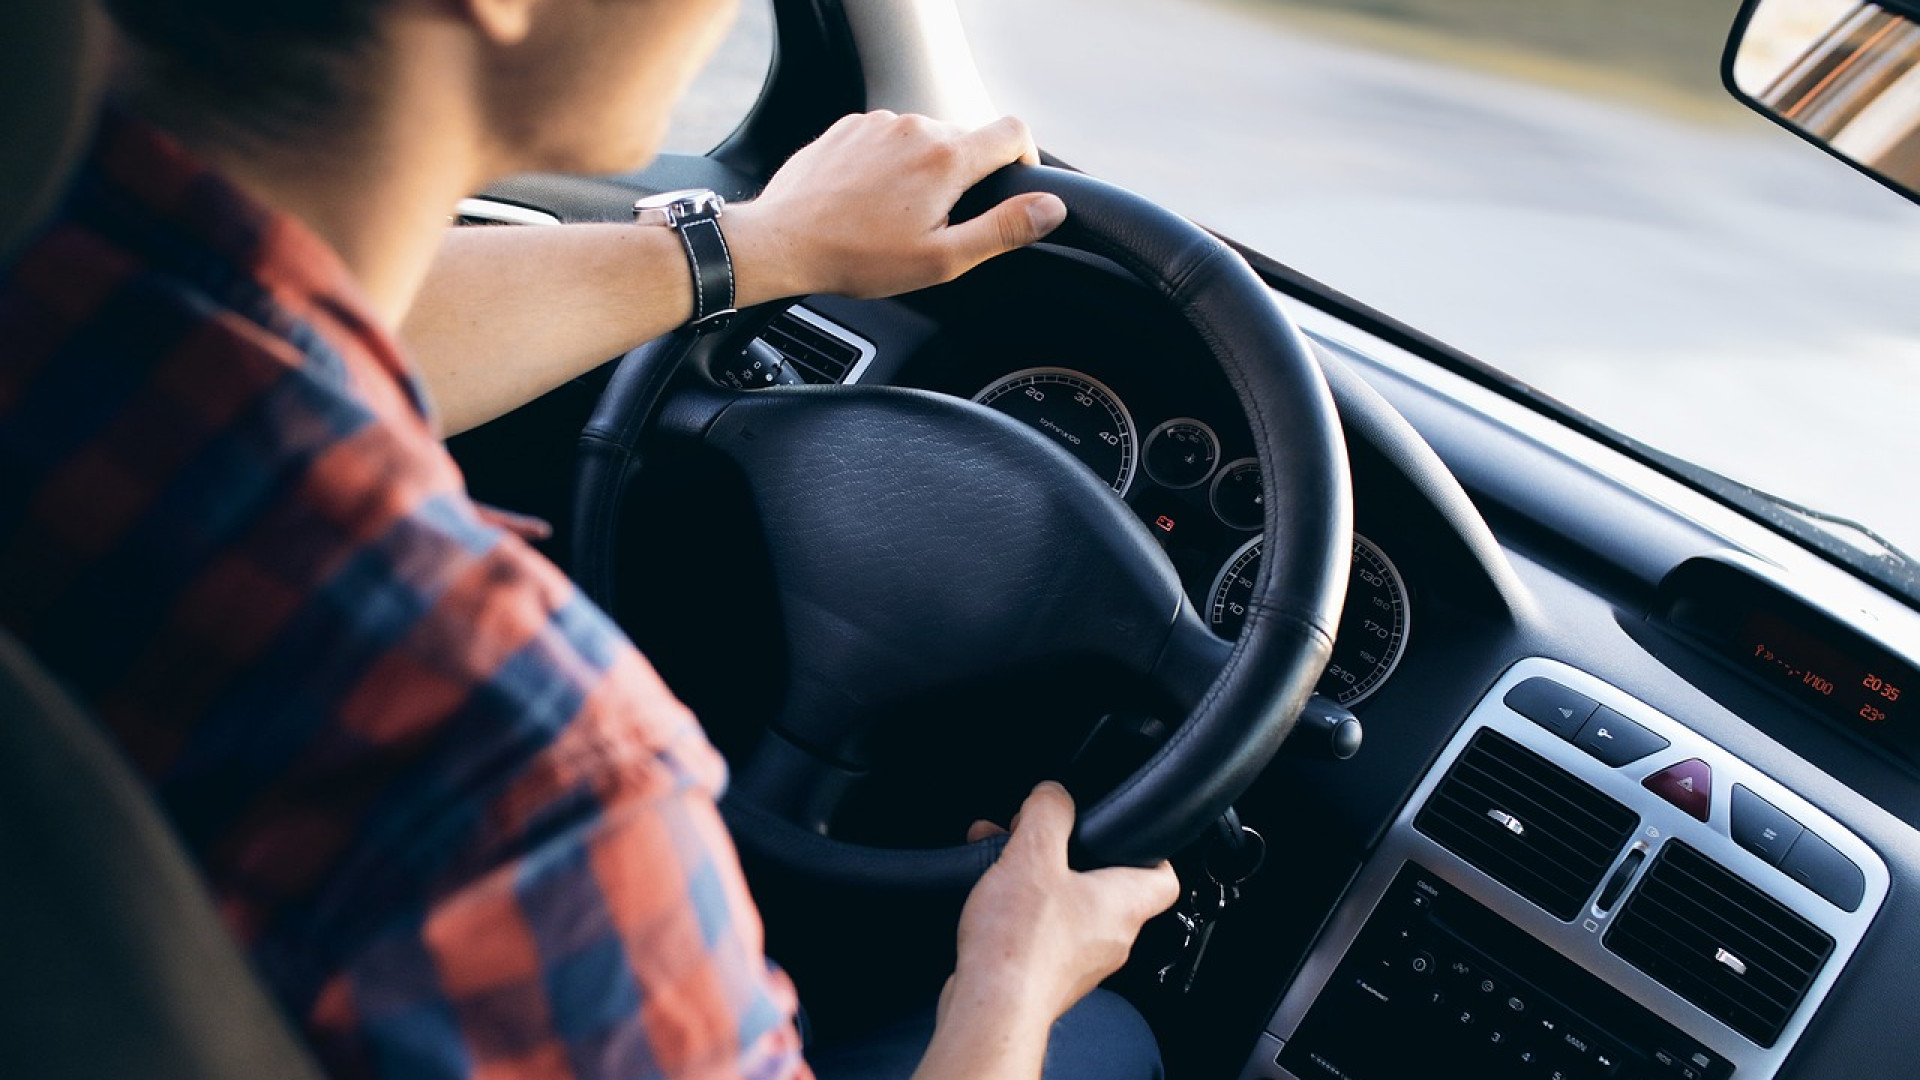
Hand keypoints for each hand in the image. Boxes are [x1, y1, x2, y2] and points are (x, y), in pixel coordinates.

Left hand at [726, 112, 1068, 302]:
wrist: (782, 242)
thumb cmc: (857, 257)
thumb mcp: (942, 258)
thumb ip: (1003, 230)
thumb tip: (1050, 209)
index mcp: (947, 158)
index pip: (1013, 132)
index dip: (1025, 159)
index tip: (1013, 187)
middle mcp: (916, 127)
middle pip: (967, 139)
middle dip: (965, 177)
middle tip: (939, 224)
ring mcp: (879, 123)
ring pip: (925, 139)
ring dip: (924, 171)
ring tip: (897, 216)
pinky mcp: (849, 127)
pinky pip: (887, 138)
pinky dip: (890, 164)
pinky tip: (869, 201)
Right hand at [947, 782, 1179, 1027]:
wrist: (990, 1009)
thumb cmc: (1020, 946)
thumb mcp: (1033, 854)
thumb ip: (1049, 813)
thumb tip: (1053, 794)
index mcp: (1123, 905)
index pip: (1164, 876)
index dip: (1150, 849)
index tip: (1126, 832)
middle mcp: (1111, 938)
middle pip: (1105, 886)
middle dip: (1068, 856)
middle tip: (1039, 838)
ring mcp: (1081, 962)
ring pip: (1068, 907)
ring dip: (1038, 880)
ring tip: (1002, 861)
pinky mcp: (1048, 977)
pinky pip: (1042, 933)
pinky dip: (1020, 910)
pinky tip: (990, 899)